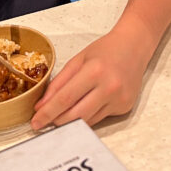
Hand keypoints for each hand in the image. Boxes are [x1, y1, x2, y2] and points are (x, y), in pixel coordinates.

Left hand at [31, 27, 147, 128]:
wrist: (134, 46)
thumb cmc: (106, 50)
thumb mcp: (78, 60)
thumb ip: (59, 83)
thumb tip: (41, 105)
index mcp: (95, 71)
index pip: (65, 99)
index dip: (47, 113)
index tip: (36, 121)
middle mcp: (109, 87)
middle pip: (75, 115)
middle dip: (56, 122)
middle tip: (43, 123)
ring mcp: (119, 99)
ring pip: (87, 121)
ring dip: (69, 122)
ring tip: (58, 117)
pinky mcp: (125, 107)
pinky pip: (99, 119)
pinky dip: (86, 117)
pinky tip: (81, 109)